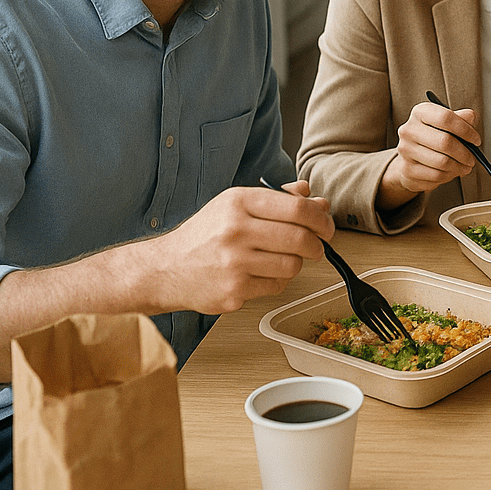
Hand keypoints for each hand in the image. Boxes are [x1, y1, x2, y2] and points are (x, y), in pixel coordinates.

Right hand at [148, 186, 332, 314]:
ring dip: (296, 263)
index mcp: (238, 202)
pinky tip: (261, 274)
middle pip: (300, 238)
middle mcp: (236, 230)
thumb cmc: (204, 235)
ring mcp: (234, 263)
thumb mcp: (235, 205)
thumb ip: (278, 198)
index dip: (320, 218)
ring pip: (292, 265)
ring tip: (282, 259)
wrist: (164, 269)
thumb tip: (316, 199)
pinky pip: (276, 286)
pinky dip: (276, 281)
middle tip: (316, 246)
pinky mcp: (233, 291)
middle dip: (317, 244)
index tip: (326, 225)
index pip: (297, 208)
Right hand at [387, 100, 480, 197]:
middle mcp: (409, 130)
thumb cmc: (432, 137)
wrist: (410, 157)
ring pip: (442, 162)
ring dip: (459, 167)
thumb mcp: (446, 123)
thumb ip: (460, 118)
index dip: (465, 130)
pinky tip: (451, 172)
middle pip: (445, 142)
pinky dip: (449, 176)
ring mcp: (406, 151)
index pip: (446, 118)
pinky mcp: (408, 170)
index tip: (476, 140)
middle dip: (465, 153)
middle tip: (472, 158)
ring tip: (464, 166)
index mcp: (420, 112)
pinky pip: (436, 175)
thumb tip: (470, 116)